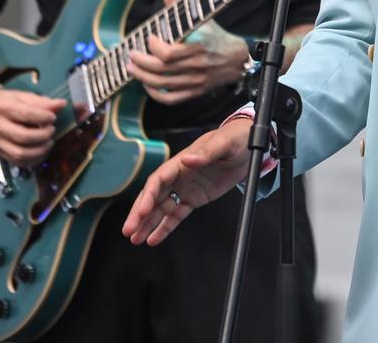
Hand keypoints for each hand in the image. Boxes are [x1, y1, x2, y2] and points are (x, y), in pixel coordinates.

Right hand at [0, 82, 64, 166]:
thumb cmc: (0, 101)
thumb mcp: (20, 96)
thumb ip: (40, 101)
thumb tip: (61, 105)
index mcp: (3, 108)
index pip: (26, 114)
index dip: (43, 117)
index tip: (53, 118)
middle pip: (23, 137)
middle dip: (43, 136)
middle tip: (51, 130)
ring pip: (20, 153)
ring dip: (39, 151)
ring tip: (48, 143)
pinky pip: (16, 161)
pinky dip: (32, 160)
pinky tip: (40, 152)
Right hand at [123, 119, 253, 244]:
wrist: (249, 146)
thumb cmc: (234, 138)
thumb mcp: (224, 143)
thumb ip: (206, 152)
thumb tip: (187, 160)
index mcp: (181, 161)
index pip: (158, 180)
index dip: (148, 196)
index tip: (142, 211)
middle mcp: (179, 176)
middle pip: (153, 196)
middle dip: (140, 213)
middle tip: (128, 230)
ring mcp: (185, 188)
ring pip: (161, 209)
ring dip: (148, 224)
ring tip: (135, 239)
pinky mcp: (195, 199)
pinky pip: (177, 215)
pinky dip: (165, 228)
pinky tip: (153, 239)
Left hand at [127, 0, 251, 103]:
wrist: (236, 59)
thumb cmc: (215, 36)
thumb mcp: (201, 19)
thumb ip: (180, 5)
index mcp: (198, 46)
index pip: (168, 53)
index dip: (154, 46)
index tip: (149, 38)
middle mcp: (197, 65)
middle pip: (161, 69)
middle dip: (141, 63)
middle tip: (131, 56)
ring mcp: (196, 81)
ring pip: (163, 84)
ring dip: (143, 77)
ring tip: (132, 69)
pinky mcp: (195, 91)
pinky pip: (171, 98)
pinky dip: (156, 94)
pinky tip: (147, 85)